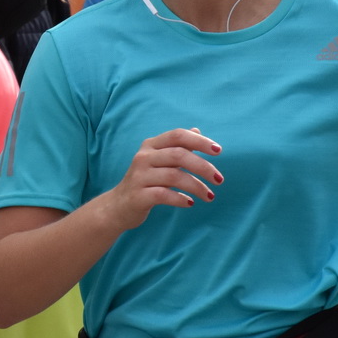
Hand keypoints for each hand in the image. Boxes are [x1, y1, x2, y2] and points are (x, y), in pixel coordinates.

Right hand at [92, 128, 223, 232]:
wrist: (118, 206)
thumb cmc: (145, 181)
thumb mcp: (160, 161)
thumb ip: (178, 147)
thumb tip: (197, 130)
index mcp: (150, 145)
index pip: (178, 135)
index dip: (200, 141)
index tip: (219, 150)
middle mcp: (143, 157)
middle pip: (178, 155)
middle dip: (203, 166)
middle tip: (219, 179)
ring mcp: (139, 176)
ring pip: (174, 176)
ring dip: (196, 186)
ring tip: (209, 196)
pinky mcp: (138, 196)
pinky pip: (164, 195)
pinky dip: (180, 198)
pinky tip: (190, 202)